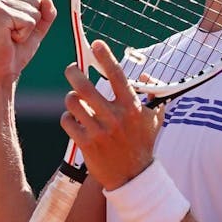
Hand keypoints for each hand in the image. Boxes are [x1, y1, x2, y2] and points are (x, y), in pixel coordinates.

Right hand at [0, 0, 56, 88]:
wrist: (0, 72)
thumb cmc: (15, 51)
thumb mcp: (36, 28)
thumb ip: (46, 13)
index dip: (35, 17)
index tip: (18, 29)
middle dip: (32, 23)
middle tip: (13, 36)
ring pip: (35, 11)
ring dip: (28, 30)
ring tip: (10, 38)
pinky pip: (29, 22)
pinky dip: (24, 35)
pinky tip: (9, 40)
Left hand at [60, 40, 165, 189]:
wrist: (134, 178)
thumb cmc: (143, 144)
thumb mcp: (154, 119)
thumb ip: (152, 96)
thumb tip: (146, 76)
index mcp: (132, 108)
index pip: (117, 76)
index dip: (106, 57)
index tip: (96, 44)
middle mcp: (115, 118)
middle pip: (85, 87)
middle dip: (73, 73)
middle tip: (71, 69)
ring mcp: (99, 132)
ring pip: (73, 102)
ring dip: (70, 98)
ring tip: (74, 100)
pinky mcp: (86, 144)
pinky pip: (67, 121)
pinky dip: (67, 117)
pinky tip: (73, 120)